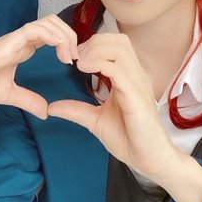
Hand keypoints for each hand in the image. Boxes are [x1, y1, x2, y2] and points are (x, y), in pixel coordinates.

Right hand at [0, 15, 77, 119]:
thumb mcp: (9, 95)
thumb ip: (28, 100)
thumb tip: (46, 111)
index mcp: (22, 49)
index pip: (51, 34)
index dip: (66, 42)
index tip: (73, 61)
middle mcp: (21, 40)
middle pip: (53, 22)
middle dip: (70, 35)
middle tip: (75, 58)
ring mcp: (14, 39)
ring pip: (47, 22)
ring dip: (63, 35)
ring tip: (68, 56)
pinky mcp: (7, 42)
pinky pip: (33, 29)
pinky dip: (50, 35)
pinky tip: (58, 48)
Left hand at [48, 33, 175, 177]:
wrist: (150, 160)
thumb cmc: (129, 140)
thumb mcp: (96, 120)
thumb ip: (76, 110)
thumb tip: (52, 107)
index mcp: (129, 77)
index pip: (115, 44)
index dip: (93, 44)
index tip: (74, 58)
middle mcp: (136, 76)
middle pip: (118, 40)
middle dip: (93, 42)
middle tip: (75, 58)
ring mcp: (138, 84)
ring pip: (120, 49)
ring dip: (95, 50)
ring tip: (79, 63)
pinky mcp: (136, 96)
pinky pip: (119, 69)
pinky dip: (100, 63)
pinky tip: (85, 69)